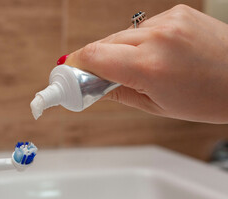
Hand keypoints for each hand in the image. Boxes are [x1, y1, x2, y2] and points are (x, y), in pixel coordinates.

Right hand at [65, 4, 227, 122]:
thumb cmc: (210, 98)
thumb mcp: (157, 106)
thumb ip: (117, 92)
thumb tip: (91, 86)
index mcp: (150, 66)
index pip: (94, 56)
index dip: (75, 66)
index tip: (67, 76)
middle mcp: (158, 37)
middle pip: (103, 43)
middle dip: (94, 61)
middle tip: (94, 78)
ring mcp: (169, 20)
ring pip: (121, 34)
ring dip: (117, 51)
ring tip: (134, 69)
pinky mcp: (176, 12)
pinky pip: (141, 27)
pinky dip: (138, 41)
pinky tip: (153, 54)